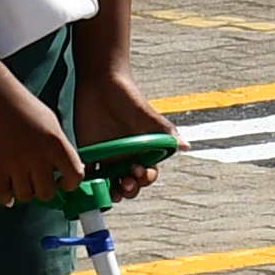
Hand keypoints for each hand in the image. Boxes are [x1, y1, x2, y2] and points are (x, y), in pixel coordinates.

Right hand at [0, 70, 86, 211]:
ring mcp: (17, 163)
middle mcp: (39, 157)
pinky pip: (3, 194)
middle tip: (39, 185)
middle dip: (44, 191)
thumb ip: (59, 147)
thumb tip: (64, 168)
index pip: (75, 176)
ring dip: (25, 194)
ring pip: (26, 196)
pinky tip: (8, 196)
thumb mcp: (52, 123)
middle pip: (47, 193)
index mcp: (57, 144)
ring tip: (23, 186)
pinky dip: (6, 198)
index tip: (63, 183)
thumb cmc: (25, 106)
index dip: (70, 184)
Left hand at [75, 68, 170, 198]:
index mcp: (144, 150)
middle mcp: (127, 157)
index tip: (139, 172)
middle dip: (130, 189)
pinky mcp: (89, 154)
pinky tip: (89, 183)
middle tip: (124, 185)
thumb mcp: (147, 116)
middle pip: (130, 183)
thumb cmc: (129, 97)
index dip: (146, 178)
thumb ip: (165, 132)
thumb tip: (186, 146)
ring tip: (111, 191)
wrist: (102, 83)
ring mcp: (108, 157)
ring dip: (112, 192)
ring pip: (111, 183)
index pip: (148, 173)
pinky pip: (89, 174)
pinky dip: (88, 183)